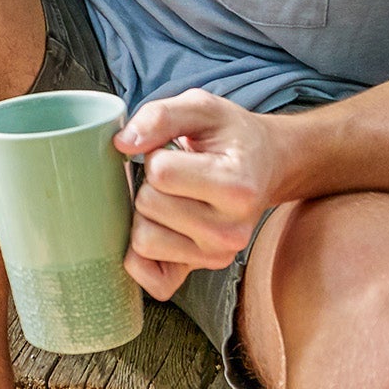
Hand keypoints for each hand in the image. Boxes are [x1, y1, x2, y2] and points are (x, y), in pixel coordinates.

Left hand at [114, 90, 282, 299]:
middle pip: (147, 206)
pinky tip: (157, 227)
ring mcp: (218, 256)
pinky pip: (152, 280)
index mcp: (236, 187)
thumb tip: (122, 143)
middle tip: (173, 175)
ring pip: (143, 240)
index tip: (176, 151)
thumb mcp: (201, 107)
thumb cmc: (230, 136)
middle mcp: (230, 231)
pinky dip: (141, 256)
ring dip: (145, 215)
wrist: (265, 165)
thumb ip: (160, 116)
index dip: (155, 153)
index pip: (160, 172)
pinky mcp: (202, 272)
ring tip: (170, 198)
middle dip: (148, 183)